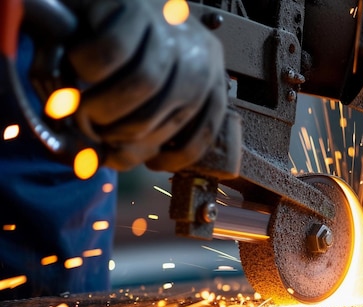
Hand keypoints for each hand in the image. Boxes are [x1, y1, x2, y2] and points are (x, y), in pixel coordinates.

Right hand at [67, 0, 226, 171]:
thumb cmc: (134, 49)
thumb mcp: (154, 88)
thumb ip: (146, 124)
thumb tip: (117, 159)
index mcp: (211, 81)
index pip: (202, 134)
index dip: (172, 159)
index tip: (147, 164)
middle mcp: (199, 57)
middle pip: (164, 117)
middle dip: (122, 135)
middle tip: (95, 131)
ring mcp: (170, 31)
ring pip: (142, 86)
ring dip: (103, 107)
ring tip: (83, 107)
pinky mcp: (137, 8)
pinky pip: (112, 52)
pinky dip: (88, 67)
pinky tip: (80, 67)